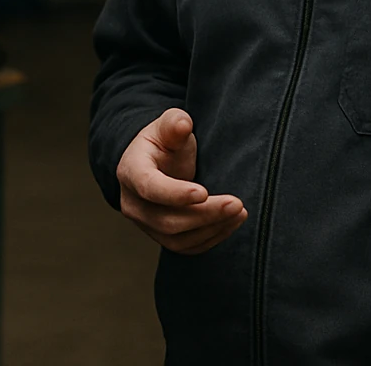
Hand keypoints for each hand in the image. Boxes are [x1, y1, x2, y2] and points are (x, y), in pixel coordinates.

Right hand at [116, 108, 246, 254]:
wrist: (157, 161)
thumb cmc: (165, 141)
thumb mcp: (168, 125)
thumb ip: (174, 123)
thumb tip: (183, 124)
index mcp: (131, 171)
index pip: (150, 188)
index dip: (176, 193)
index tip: (204, 192)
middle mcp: (133, 203)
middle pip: (167, 220)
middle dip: (205, 215)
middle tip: (236, 203)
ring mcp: (146, 224)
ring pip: (177, 239)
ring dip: (211, 228)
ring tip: (239, 212)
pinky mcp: (162, 236)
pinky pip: (186, 247)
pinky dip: (211, 238)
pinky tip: (230, 223)